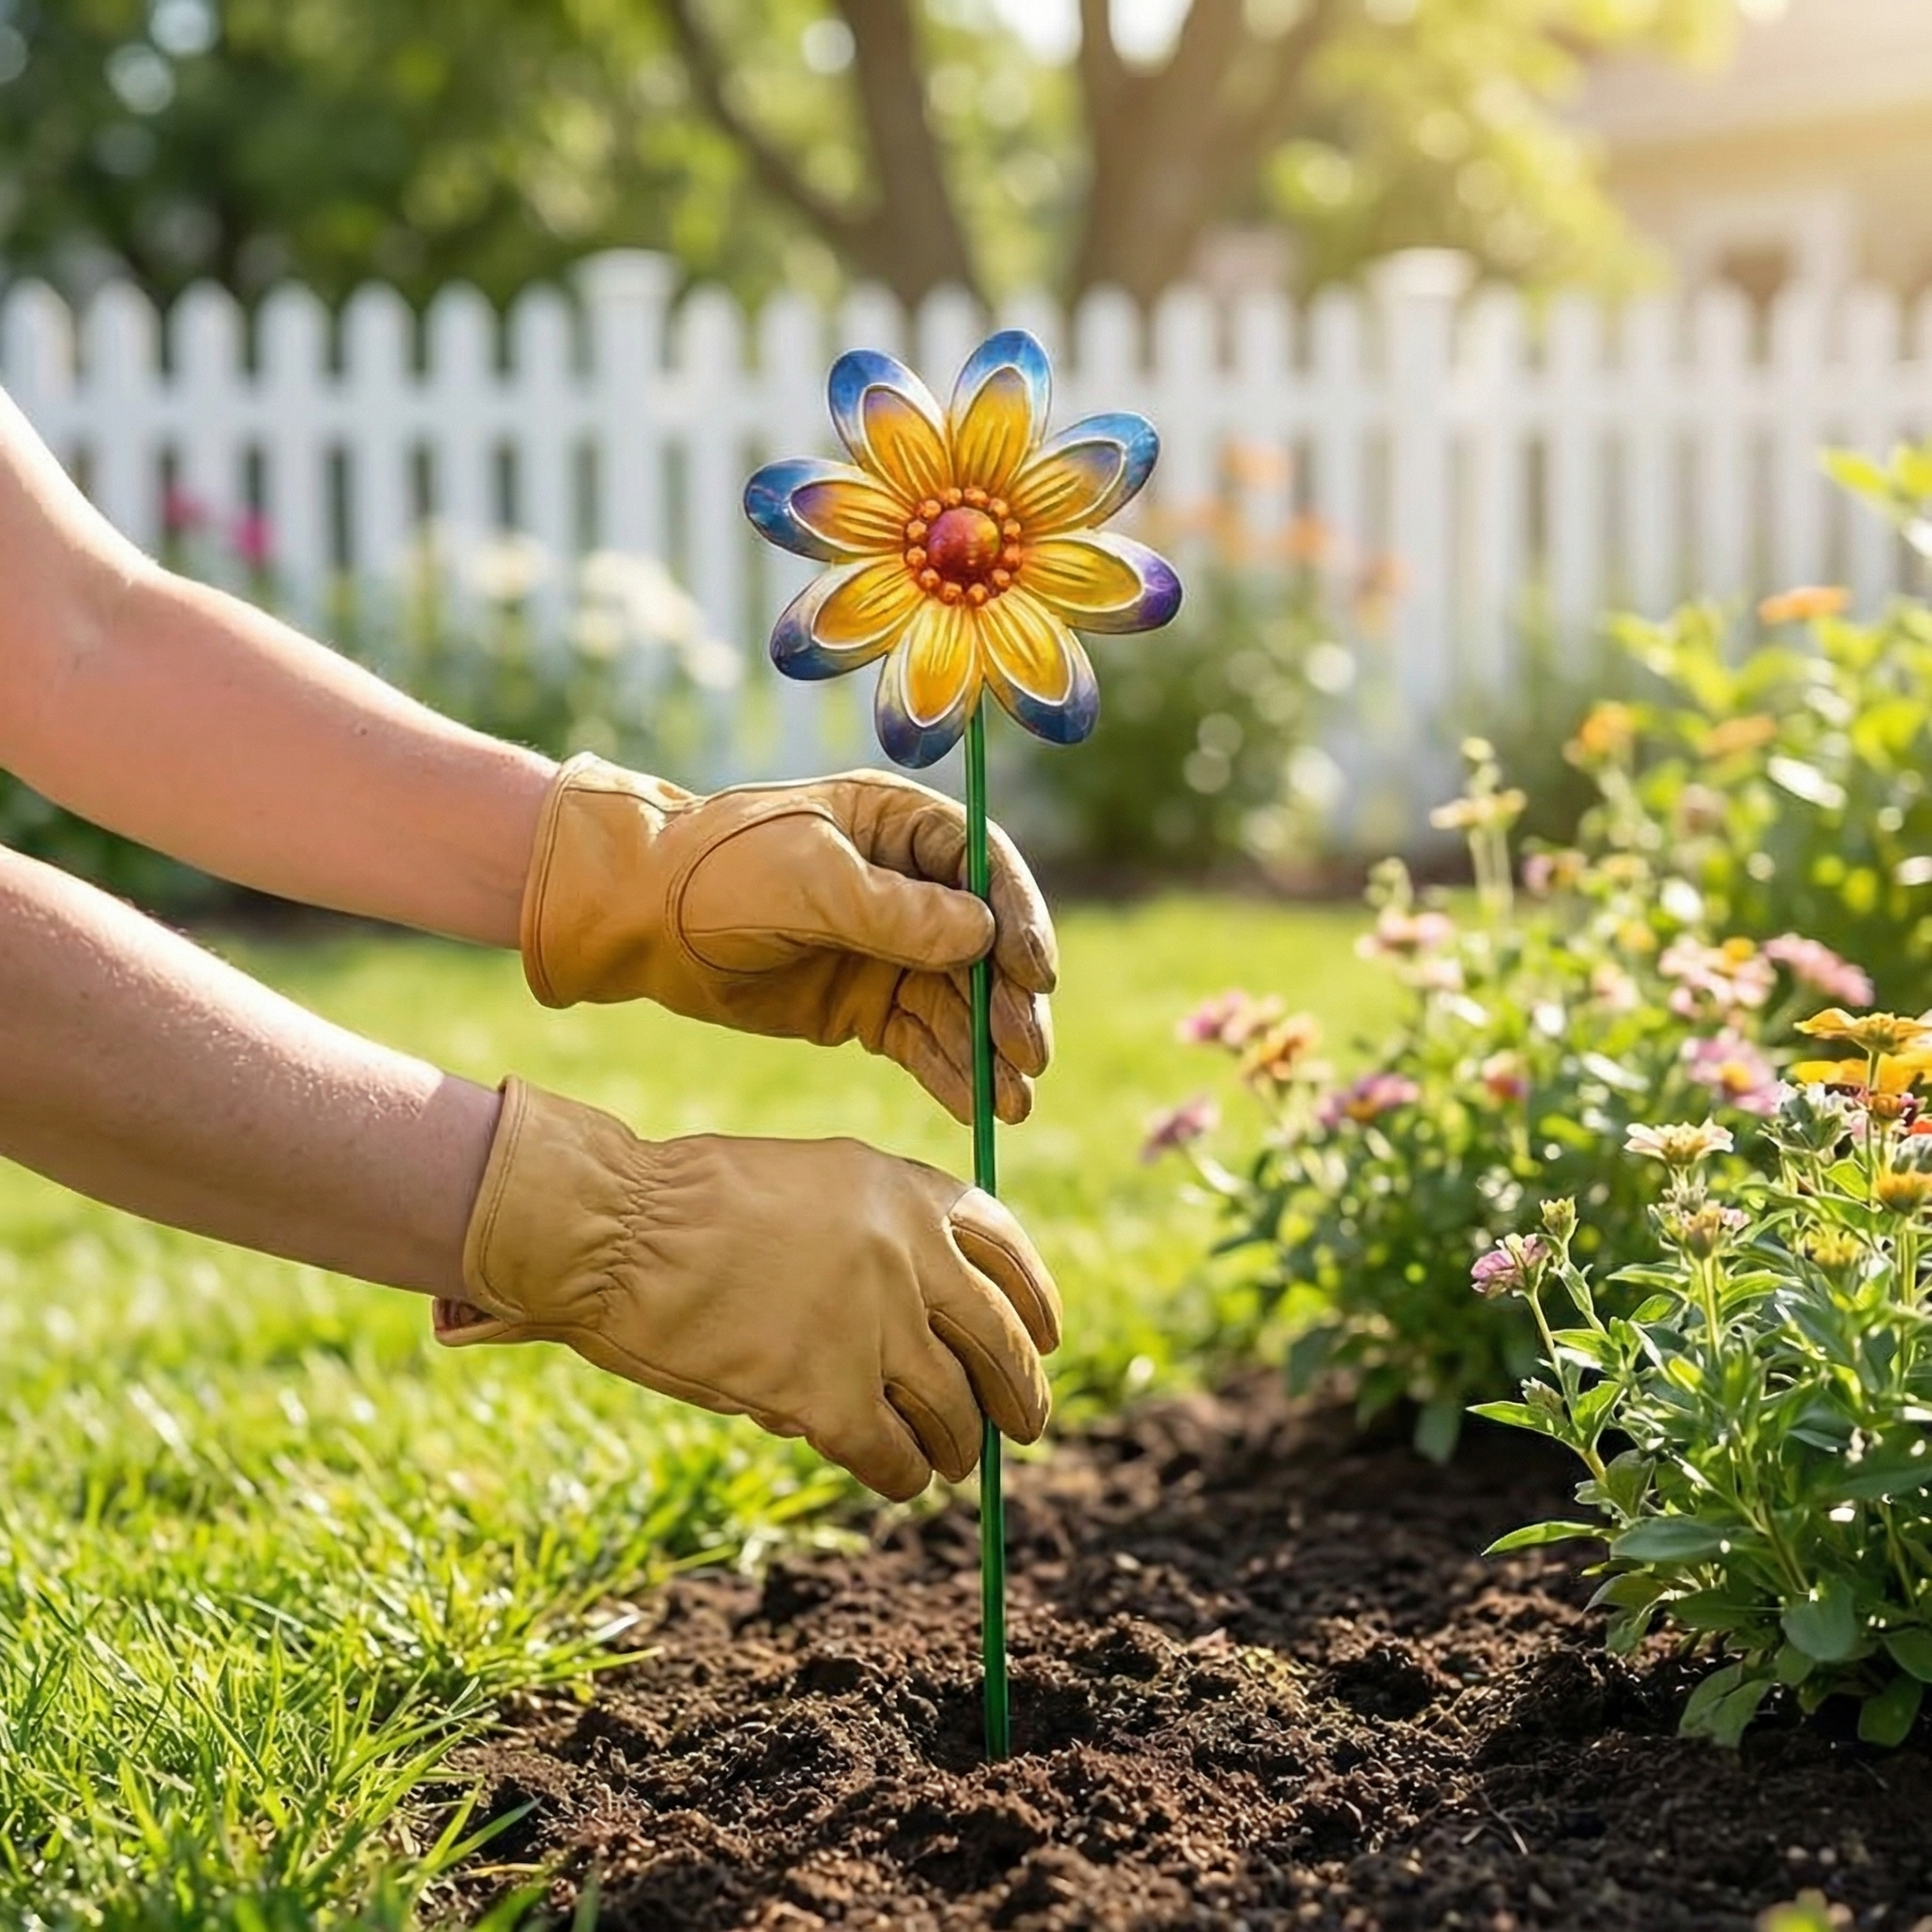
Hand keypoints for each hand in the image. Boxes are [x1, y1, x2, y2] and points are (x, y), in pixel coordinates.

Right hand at [437, 1080, 1061, 1498]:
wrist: (617, 1230)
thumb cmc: (689, 1205)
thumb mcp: (812, 1183)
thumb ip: (880, 1234)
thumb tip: (934, 1326)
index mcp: (905, 1189)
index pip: (1007, 1250)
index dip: (1038, 1302)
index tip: (1049, 1337)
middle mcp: (910, 1253)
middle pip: (1002, 1342)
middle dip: (1022, 1393)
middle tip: (1026, 1426)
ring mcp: (876, 1326)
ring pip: (955, 1411)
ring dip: (959, 1446)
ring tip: (949, 1462)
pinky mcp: (829, 1395)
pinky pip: (894, 1458)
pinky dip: (902, 1478)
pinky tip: (895, 1481)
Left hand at [517, 756, 1054, 1123]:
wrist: (640, 921)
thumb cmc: (719, 871)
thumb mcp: (808, 880)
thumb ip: (894, 911)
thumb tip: (982, 935)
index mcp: (901, 829)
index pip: (987, 869)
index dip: (1020, 921)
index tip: (1036, 974)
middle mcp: (910, 889)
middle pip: (987, 948)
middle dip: (1011, 1002)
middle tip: (1029, 1055)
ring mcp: (891, 953)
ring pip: (961, 1005)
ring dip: (991, 1051)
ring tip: (1014, 1103)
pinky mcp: (865, 1009)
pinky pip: (923, 1044)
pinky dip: (952, 1075)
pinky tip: (979, 1109)